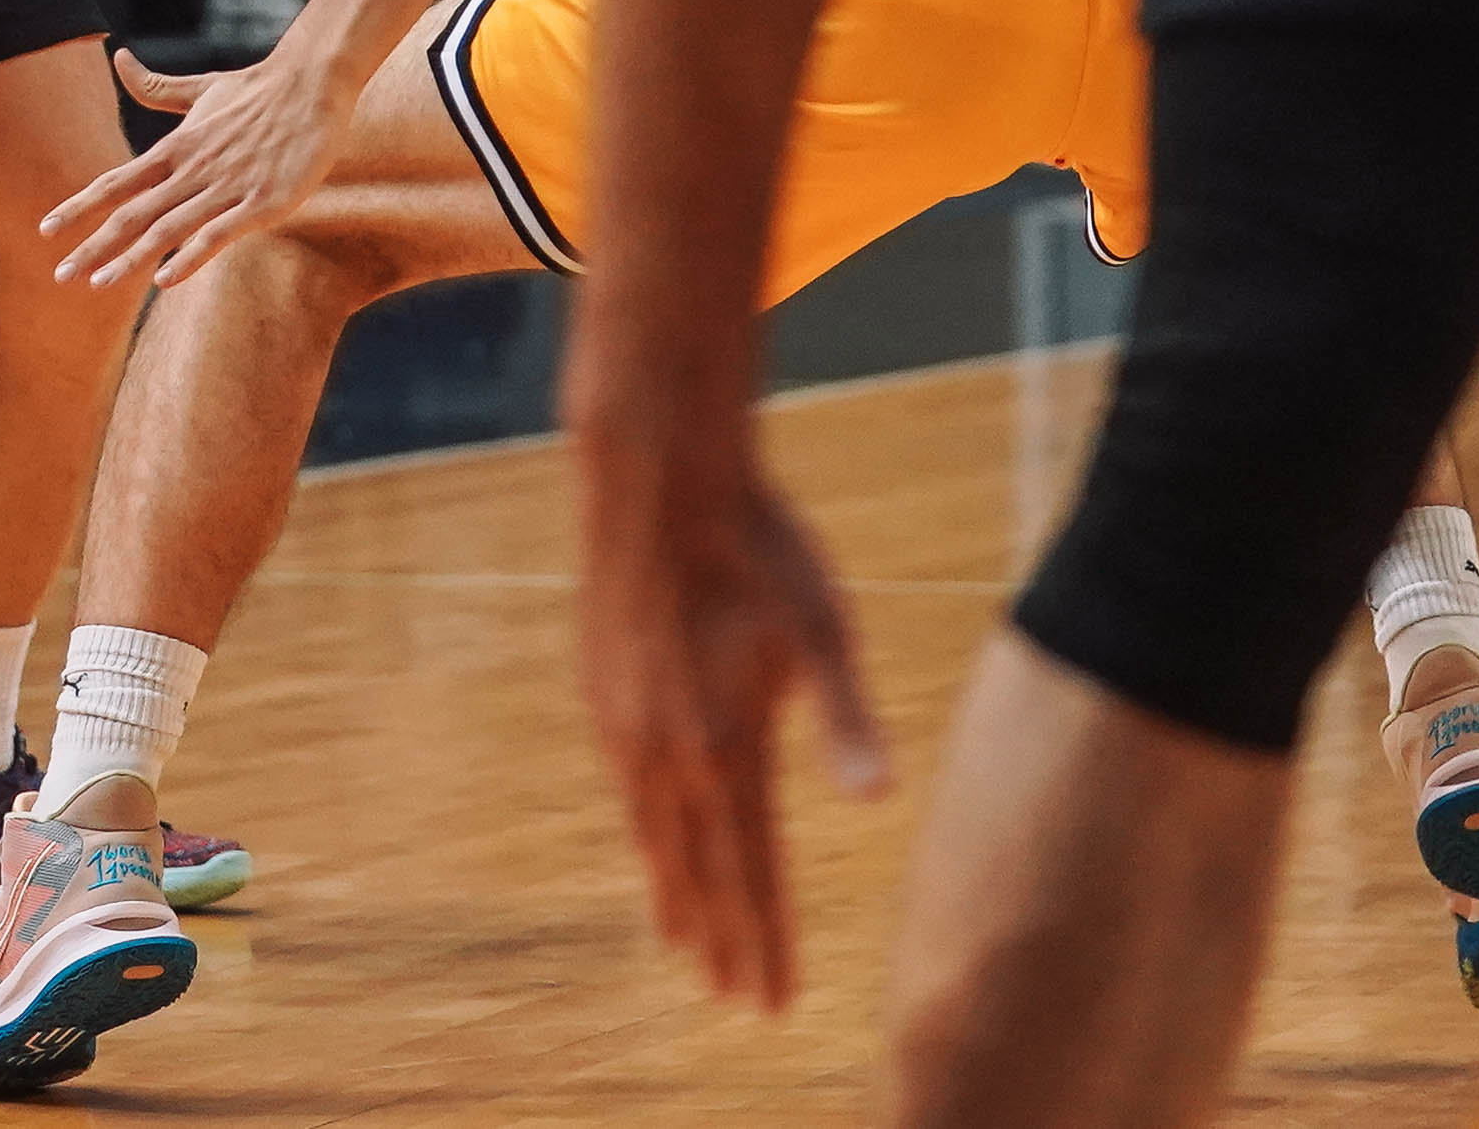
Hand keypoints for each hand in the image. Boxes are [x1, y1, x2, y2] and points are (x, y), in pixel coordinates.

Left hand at [44, 38, 350, 288]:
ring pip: (167, 228)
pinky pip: (218, 235)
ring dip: (130, 258)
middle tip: (58, 276)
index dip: (79, 206)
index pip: (115, 181)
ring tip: (98, 285)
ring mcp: (225, 187)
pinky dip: (190, 257)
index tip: (46, 230)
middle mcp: (191, 169)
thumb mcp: (200, 89)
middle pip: (132, 212)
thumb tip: (118, 57)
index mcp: (174, 147)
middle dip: (92, 246)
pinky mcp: (261, 203)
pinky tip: (165, 280)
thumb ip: (156, 87)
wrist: (311, 83)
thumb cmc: (255, 90)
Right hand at [576, 406, 888, 1010]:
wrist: (656, 477)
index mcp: (724, 742)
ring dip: (672, 892)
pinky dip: (642, 833)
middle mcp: (666, 747)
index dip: (763, 939)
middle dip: (719, 937)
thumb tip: (877, 800)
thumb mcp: (824, 629)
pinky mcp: (601, 687)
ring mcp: (624, 720)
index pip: (750, 870)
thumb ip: (847, 722)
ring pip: (649, 832)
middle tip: (732, 997)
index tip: (772, 1001)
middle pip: (696, 869)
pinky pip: (623, 787)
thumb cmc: (757, 546)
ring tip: (683, 941)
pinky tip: (648, 836)